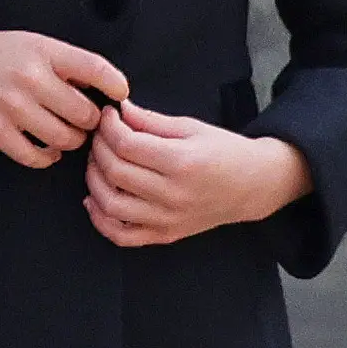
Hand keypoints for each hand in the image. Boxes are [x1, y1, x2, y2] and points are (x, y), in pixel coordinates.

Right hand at [0, 26, 129, 168]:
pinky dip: (48, 157)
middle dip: (91, 121)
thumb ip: (64, 63)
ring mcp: (12, 106)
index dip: (116, 86)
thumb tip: (104, 86)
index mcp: (44, 51)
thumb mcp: (30, 43)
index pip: (96, 69)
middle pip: (85, 113)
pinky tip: (48, 149)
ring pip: (65, 139)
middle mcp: (30, 78)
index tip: (121, 96)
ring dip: (72, 141)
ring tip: (67, 133)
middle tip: (85, 120)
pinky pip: (35, 157)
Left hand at [85, 100, 311, 246]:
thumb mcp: (192, 127)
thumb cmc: (225, 152)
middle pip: (116, 172)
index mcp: (182, 162)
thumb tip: (120, 111)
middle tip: (100, 136)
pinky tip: (95, 200)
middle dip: (99, 149)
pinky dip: (101, 220)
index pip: (127, 145)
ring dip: (94, 181)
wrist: (252, 186)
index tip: (108, 116)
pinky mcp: (165, 234)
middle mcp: (173, 194)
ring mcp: (168, 219)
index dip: (109, 128)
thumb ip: (152, 121)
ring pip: (112, 205)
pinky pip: (122, 236)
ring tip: (97, 163)